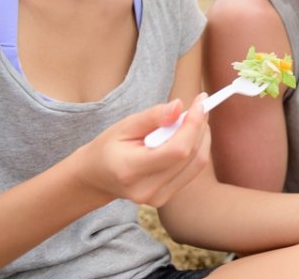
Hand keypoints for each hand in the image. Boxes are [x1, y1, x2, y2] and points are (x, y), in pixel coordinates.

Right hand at [73, 93, 211, 206]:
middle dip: (199, 126)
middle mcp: (147, 189)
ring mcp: (158, 197)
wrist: (96, 177)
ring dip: (202, 136)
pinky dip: (197, 149)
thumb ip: (152, 117)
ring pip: (196, 163)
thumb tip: (178, 106)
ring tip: (193, 118)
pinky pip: (193, 170)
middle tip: (198, 105)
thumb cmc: (108, 147)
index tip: (200, 102)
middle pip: (190, 155)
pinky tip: (189, 135)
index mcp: (131, 170)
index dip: (193, 124)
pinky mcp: (166, 197)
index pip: (176, 150)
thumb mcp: (124, 126)